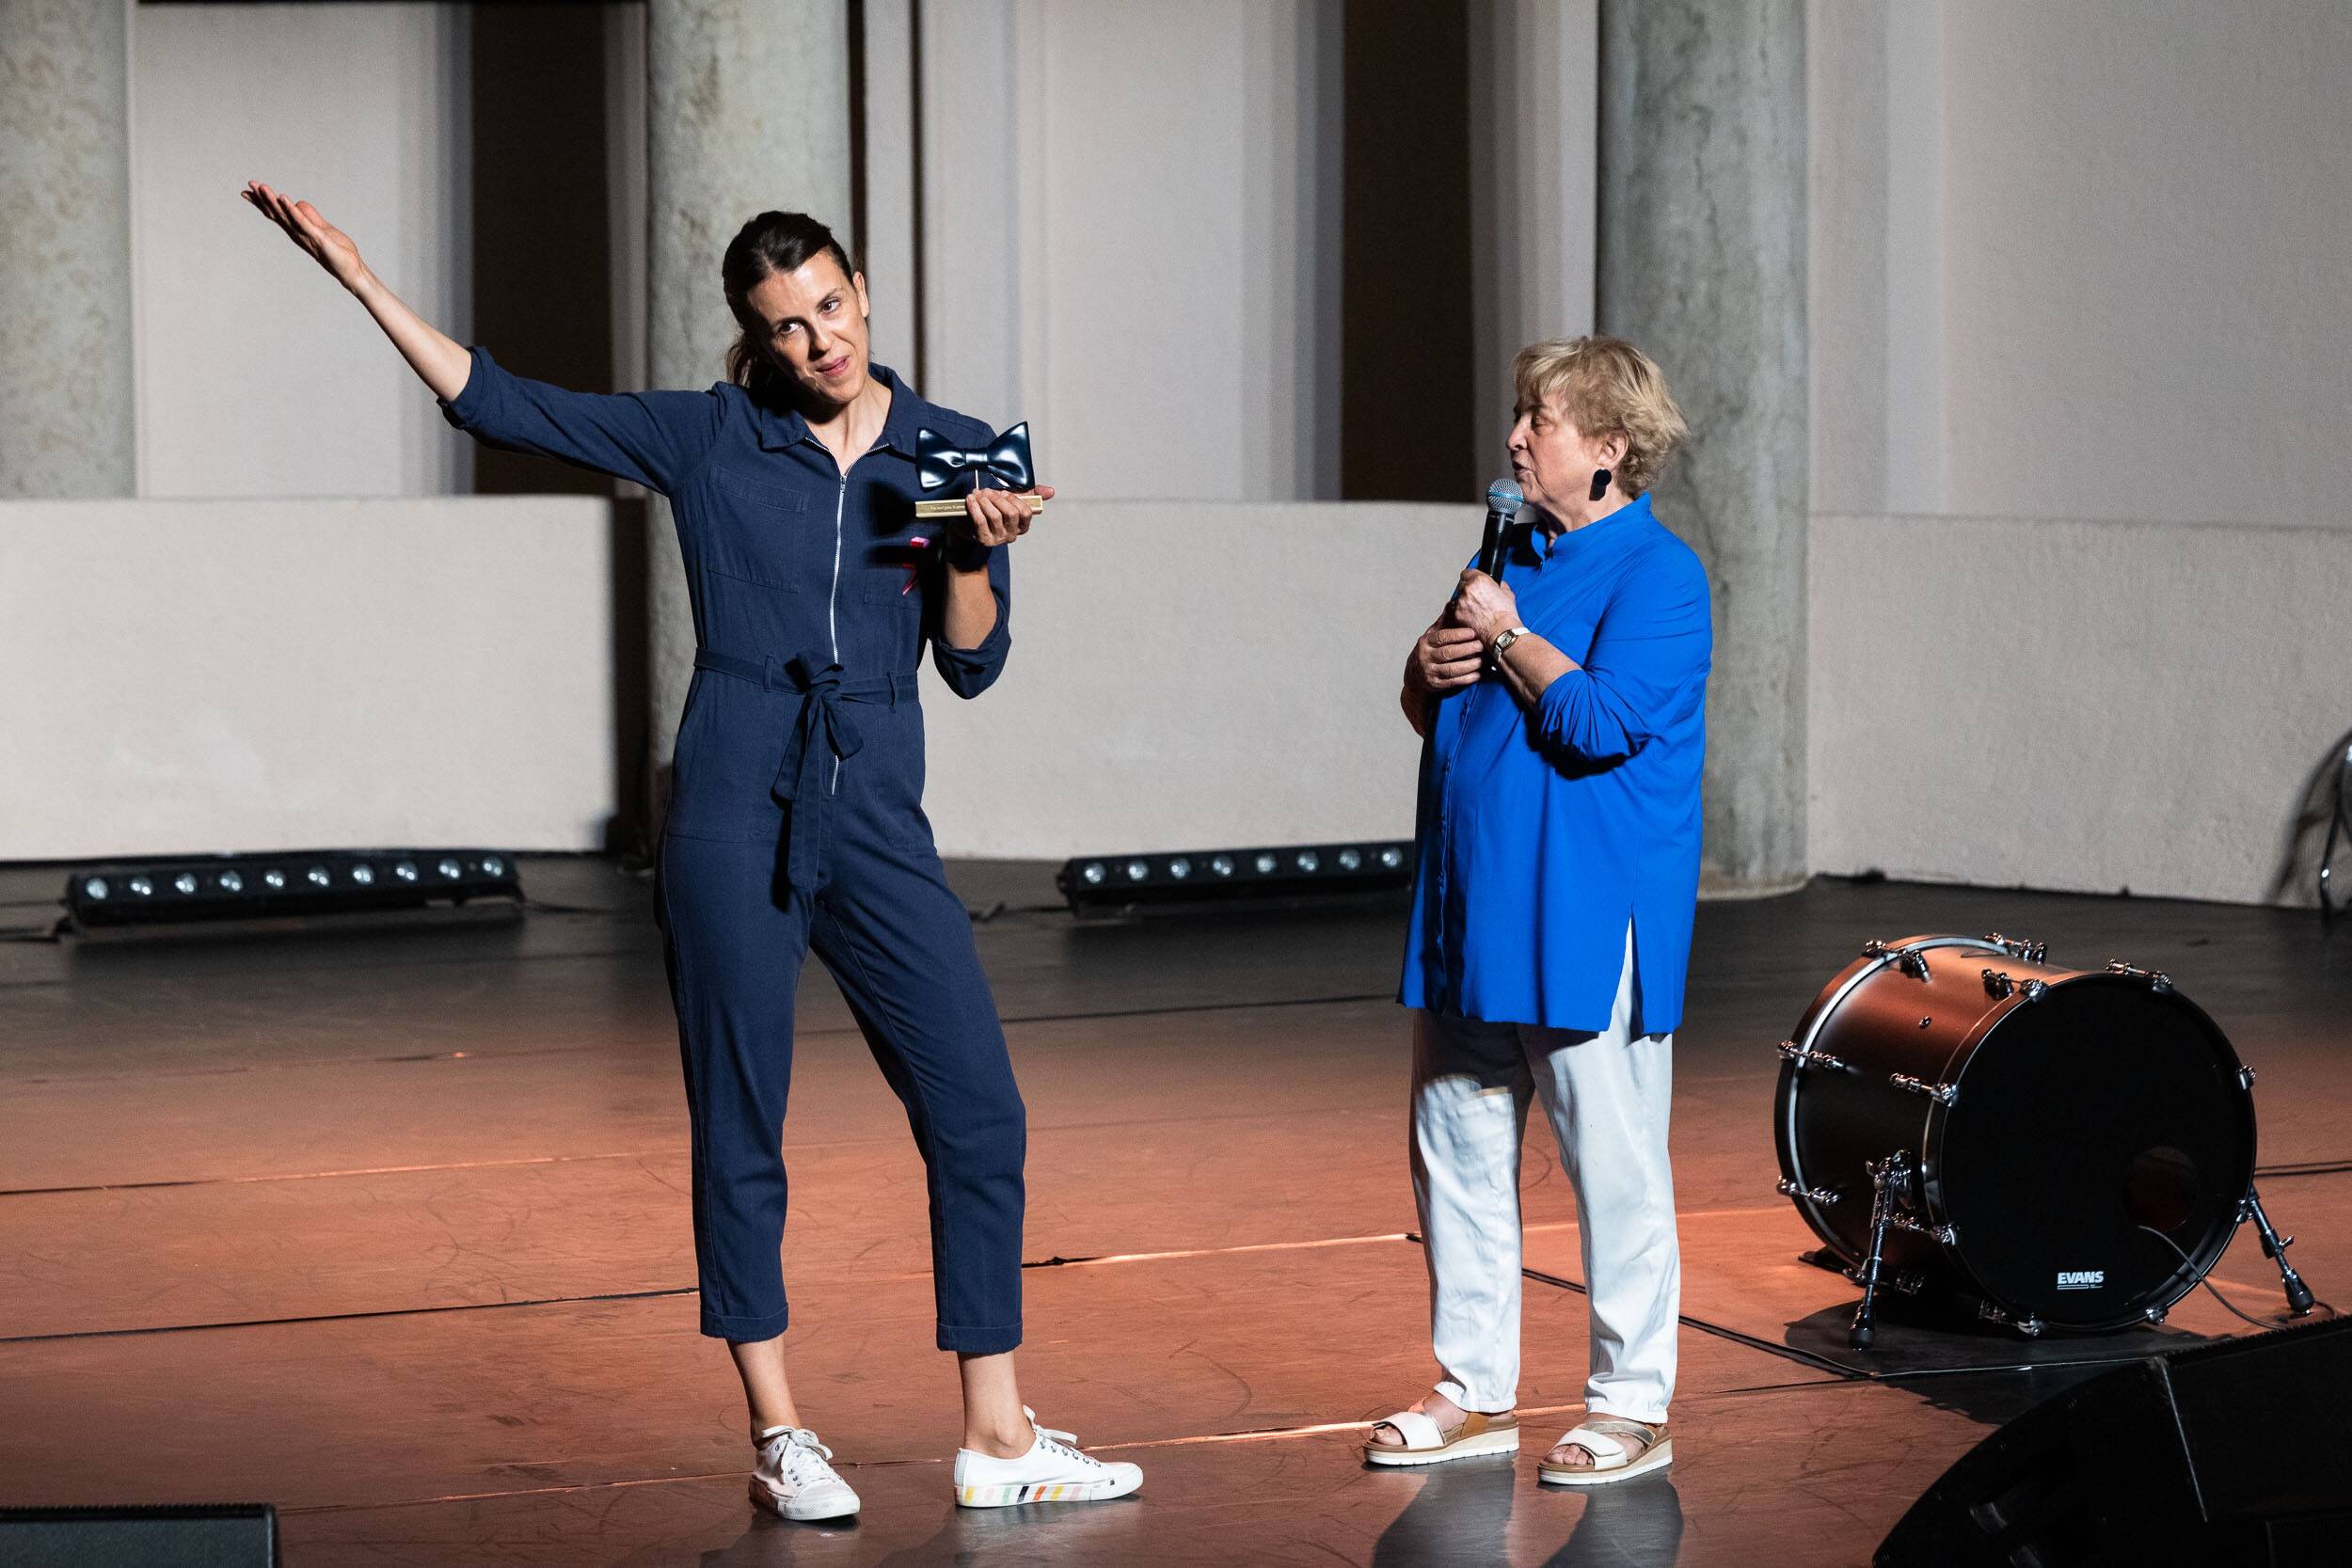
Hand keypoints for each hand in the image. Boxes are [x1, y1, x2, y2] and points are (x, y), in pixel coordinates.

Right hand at [242, 181, 368, 292]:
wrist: (351, 268)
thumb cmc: (337, 250)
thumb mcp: (322, 228)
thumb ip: (310, 216)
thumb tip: (298, 203)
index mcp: (297, 230)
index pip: (277, 213)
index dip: (263, 202)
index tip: (248, 190)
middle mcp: (298, 233)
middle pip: (277, 214)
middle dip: (262, 199)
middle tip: (249, 184)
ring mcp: (306, 236)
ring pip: (286, 216)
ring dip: (274, 201)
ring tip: (262, 188)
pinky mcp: (318, 237)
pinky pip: (303, 222)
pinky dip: (293, 211)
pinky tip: (284, 199)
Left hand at [958, 484, 1053, 548]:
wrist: (969, 525)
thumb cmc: (993, 510)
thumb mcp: (1012, 500)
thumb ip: (1031, 495)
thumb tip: (1051, 491)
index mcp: (1022, 526)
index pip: (1026, 512)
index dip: (1015, 500)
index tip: (1004, 493)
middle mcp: (1012, 535)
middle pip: (1011, 513)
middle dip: (998, 498)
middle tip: (987, 491)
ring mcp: (998, 539)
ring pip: (995, 516)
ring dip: (985, 501)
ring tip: (977, 494)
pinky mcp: (983, 540)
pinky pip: (980, 521)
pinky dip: (974, 507)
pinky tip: (970, 499)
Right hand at [1405, 618, 1484, 695]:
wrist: (1414, 675)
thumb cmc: (1429, 651)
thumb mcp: (1432, 635)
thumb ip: (1444, 621)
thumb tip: (1454, 602)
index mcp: (1426, 642)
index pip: (1442, 637)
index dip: (1458, 635)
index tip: (1472, 632)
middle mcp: (1426, 657)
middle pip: (1448, 653)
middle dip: (1467, 649)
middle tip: (1482, 645)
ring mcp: (1430, 672)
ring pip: (1452, 669)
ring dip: (1470, 665)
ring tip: (1483, 661)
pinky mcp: (1436, 684)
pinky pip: (1454, 682)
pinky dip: (1467, 678)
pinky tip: (1478, 674)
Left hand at [1452, 569, 1520, 646]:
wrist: (1501, 632)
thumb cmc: (1505, 615)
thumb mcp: (1507, 593)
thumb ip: (1499, 585)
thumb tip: (1496, 584)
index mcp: (1479, 581)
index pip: (1467, 572)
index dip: (1471, 577)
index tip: (1472, 580)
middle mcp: (1468, 590)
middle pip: (1462, 585)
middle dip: (1468, 590)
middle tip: (1477, 598)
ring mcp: (1461, 603)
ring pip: (1459, 598)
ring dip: (1465, 602)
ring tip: (1477, 610)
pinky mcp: (1457, 615)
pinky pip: (1457, 611)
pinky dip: (1463, 614)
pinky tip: (1473, 618)